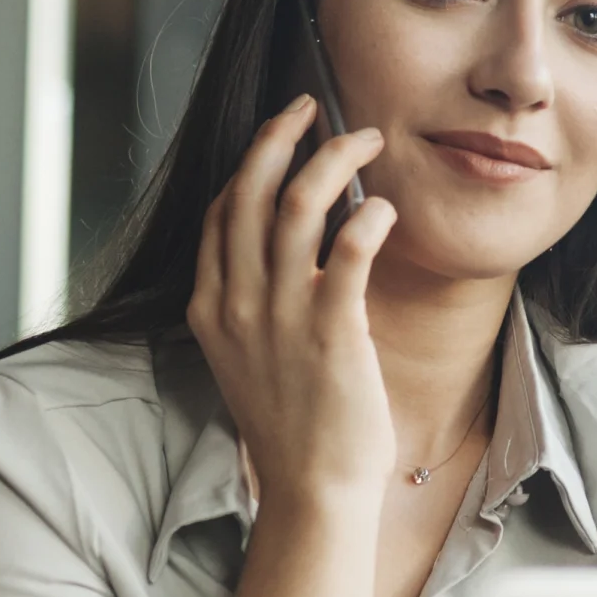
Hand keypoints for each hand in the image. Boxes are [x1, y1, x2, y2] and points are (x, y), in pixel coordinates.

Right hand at [187, 97, 398, 596]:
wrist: (314, 490)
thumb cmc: (297, 423)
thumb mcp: (252, 355)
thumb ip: (257, 301)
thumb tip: (285, 250)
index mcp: (212, 307)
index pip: (221, 212)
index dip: (250, 162)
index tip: (281, 133)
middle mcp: (237, 304)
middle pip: (248, 191)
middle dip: (280, 136)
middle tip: (312, 107)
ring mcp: (280, 317)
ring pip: (295, 206)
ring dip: (332, 161)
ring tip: (364, 140)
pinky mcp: (331, 332)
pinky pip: (348, 251)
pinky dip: (367, 216)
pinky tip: (385, 206)